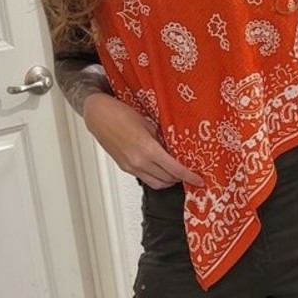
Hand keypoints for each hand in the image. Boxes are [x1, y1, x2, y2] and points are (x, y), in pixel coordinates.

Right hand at [82, 93, 203, 189]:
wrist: (99, 116)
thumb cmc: (121, 114)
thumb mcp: (148, 124)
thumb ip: (161, 140)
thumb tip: (175, 150)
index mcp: (147, 149)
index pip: (174, 169)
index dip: (189, 176)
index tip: (199, 180)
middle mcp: (139, 162)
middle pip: (167, 179)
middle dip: (180, 178)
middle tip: (190, 174)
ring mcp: (131, 167)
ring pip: (156, 183)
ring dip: (168, 181)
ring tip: (176, 174)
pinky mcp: (125, 168)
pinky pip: (145, 179)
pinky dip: (156, 177)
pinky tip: (160, 169)